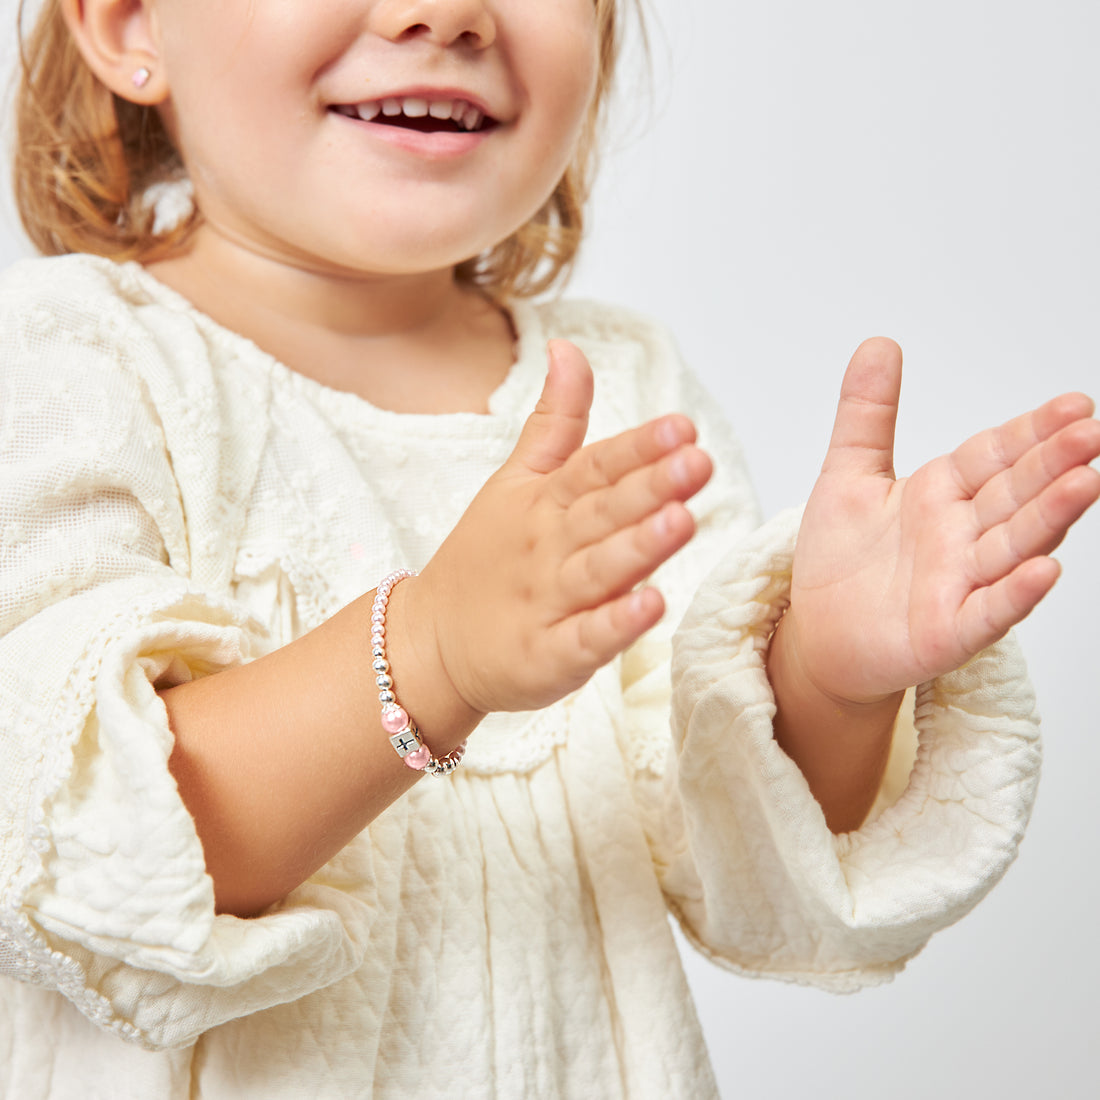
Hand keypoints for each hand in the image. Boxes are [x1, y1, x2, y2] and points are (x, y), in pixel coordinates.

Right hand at [404, 340, 712, 713]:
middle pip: (603, 513)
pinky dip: (615, 625)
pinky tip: (651, 604)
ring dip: (639, 547)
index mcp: (546, 503)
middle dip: (650, 486)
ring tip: (680, 520)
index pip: (595, 467)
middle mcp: (549, 547)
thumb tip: (569, 347)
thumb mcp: (516, 481)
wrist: (432, 641)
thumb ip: (554, 421)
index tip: (681, 426)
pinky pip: (584, 640)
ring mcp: (547, 603)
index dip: (638, 447)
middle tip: (696, 461)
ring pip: (598, 571)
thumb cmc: (488, 556)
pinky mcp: (547, 656)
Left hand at [784, 337, 1099, 705]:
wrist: (819, 633)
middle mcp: (961, 536)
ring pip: (1013, 545)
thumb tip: (879, 343)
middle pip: (1015, 494)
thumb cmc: (840, 559)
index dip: (1030, 432)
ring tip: (1086, 484)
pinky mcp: (948, 632)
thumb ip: (867, 414)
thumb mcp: (847, 475)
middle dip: (1053, 465)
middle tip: (1093, 434)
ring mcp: (961, 584)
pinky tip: (1043, 570)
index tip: (1075, 404)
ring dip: (1050, 518)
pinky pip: (987, 611)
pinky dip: (1014, 593)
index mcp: (941, 494)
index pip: (995, 455)